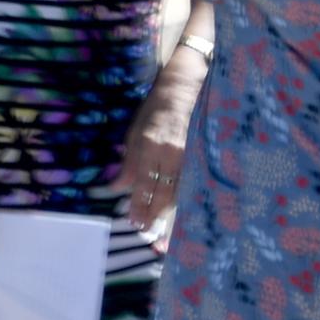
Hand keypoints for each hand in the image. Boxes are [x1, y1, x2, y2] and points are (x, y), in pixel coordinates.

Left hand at [109, 69, 200, 236]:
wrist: (186, 87)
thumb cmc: (156, 108)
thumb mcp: (135, 130)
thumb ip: (129, 162)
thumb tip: (117, 187)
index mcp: (152, 144)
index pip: (144, 183)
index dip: (140, 205)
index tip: (134, 222)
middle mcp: (173, 152)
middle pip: (164, 193)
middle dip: (155, 214)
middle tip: (147, 232)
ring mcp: (191, 154)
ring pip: (181, 190)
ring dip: (170, 210)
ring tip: (161, 227)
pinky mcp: (203, 154)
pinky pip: (192, 182)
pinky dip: (184, 197)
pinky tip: (180, 209)